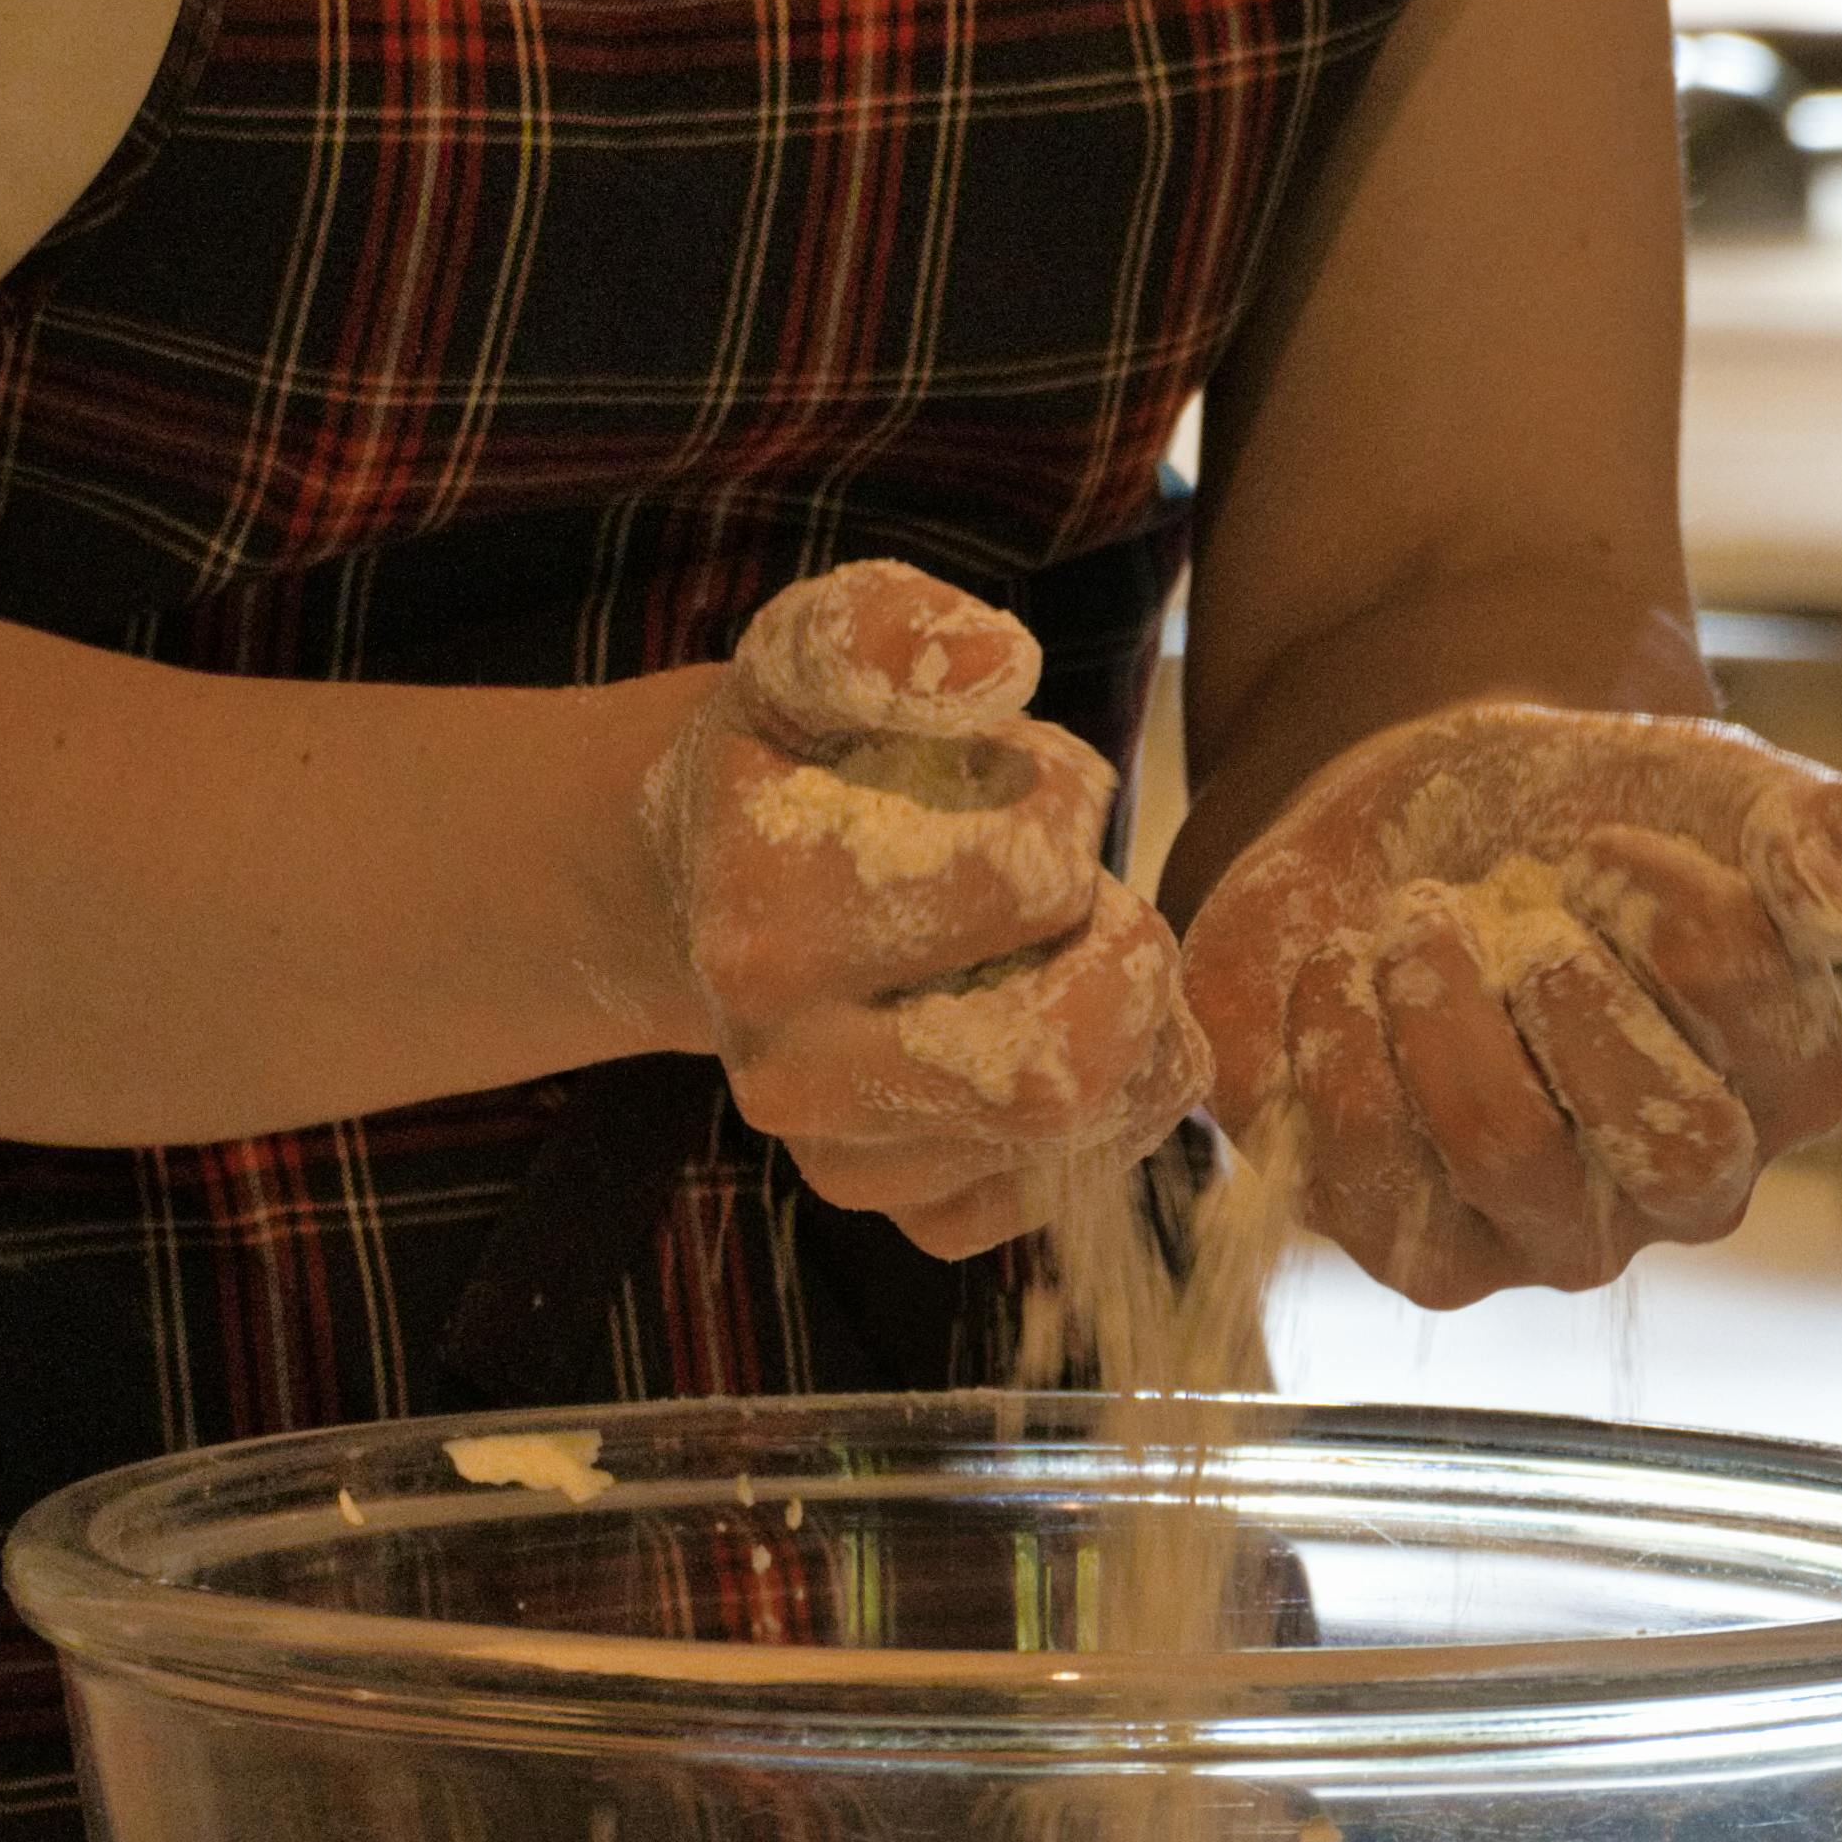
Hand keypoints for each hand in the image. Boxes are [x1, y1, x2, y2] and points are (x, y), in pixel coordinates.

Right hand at [641, 562, 1202, 1257]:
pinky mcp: (894, 1210)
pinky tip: (1060, 1026)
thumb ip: (888, 631)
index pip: (1028, 885)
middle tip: (1098, 897)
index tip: (1028, 784)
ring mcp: (838, 1158)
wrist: (713, 882)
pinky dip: (1100, 1115)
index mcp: (765, 923)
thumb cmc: (798, 760)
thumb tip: (995, 662)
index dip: (1067, 811)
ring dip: (1128, 1033)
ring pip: (1074, 1134)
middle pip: (1059, 1064)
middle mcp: (786, 1069)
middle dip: (1126, 960)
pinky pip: (1051, 1196)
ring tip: (1079, 954)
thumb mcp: (813, 656)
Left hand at [1181, 702, 1841, 1306]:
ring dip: (1445, 1001)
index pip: (1771, 1032)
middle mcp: (1677, 1194)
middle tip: (1520, 902)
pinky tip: (1339, 962)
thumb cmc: (1599, 819)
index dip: (1680, 911)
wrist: (1430, 834)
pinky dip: (1334, 1034)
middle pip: (1672, 1143)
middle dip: (1577, 988)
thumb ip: (1818, 825)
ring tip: (1416, 916)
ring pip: (1506, 1153)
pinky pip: (1357, 1168)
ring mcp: (1535, 1232)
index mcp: (1782, 1091)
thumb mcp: (1721, 786)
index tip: (1606, 838)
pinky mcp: (1401, 1234)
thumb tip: (1838, 906)